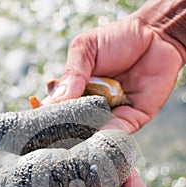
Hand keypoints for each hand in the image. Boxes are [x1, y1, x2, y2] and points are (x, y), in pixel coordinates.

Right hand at [44, 13, 183, 132]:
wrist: (156, 36)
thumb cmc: (118, 39)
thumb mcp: (86, 49)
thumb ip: (71, 74)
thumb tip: (53, 102)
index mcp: (75, 92)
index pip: (57, 111)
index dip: (46, 119)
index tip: (36, 125)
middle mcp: (91, 108)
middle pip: (73, 128)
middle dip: (63, 134)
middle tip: (53, 139)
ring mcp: (109, 116)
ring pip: (93, 136)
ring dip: (83, 140)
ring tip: (71, 145)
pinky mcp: (130, 121)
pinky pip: (116, 134)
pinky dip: (106, 137)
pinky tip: (96, 137)